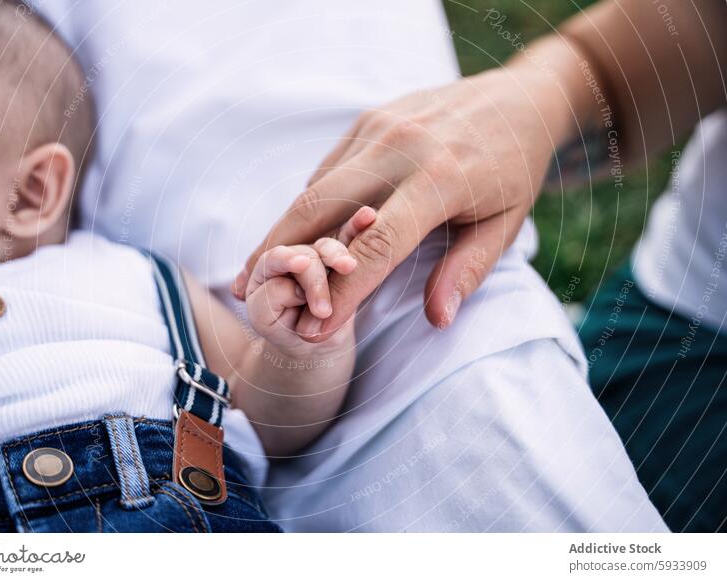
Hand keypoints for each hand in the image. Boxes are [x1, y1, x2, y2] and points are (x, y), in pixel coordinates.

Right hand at [234, 65, 574, 340]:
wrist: (519, 96)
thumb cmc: (515, 168)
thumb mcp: (504, 224)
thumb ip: (467, 271)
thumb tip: (437, 319)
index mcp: (439, 179)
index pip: (376, 246)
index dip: (342, 293)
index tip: (314, 329)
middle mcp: (400, 148)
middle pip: (318, 209)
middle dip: (277, 254)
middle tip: (245, 291)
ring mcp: (379, 128)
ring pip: (314, 186)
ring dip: (282, 229)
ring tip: (258, 266)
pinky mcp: (370, 119)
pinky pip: (329, 167)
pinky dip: (308, 203)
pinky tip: (295, 231)